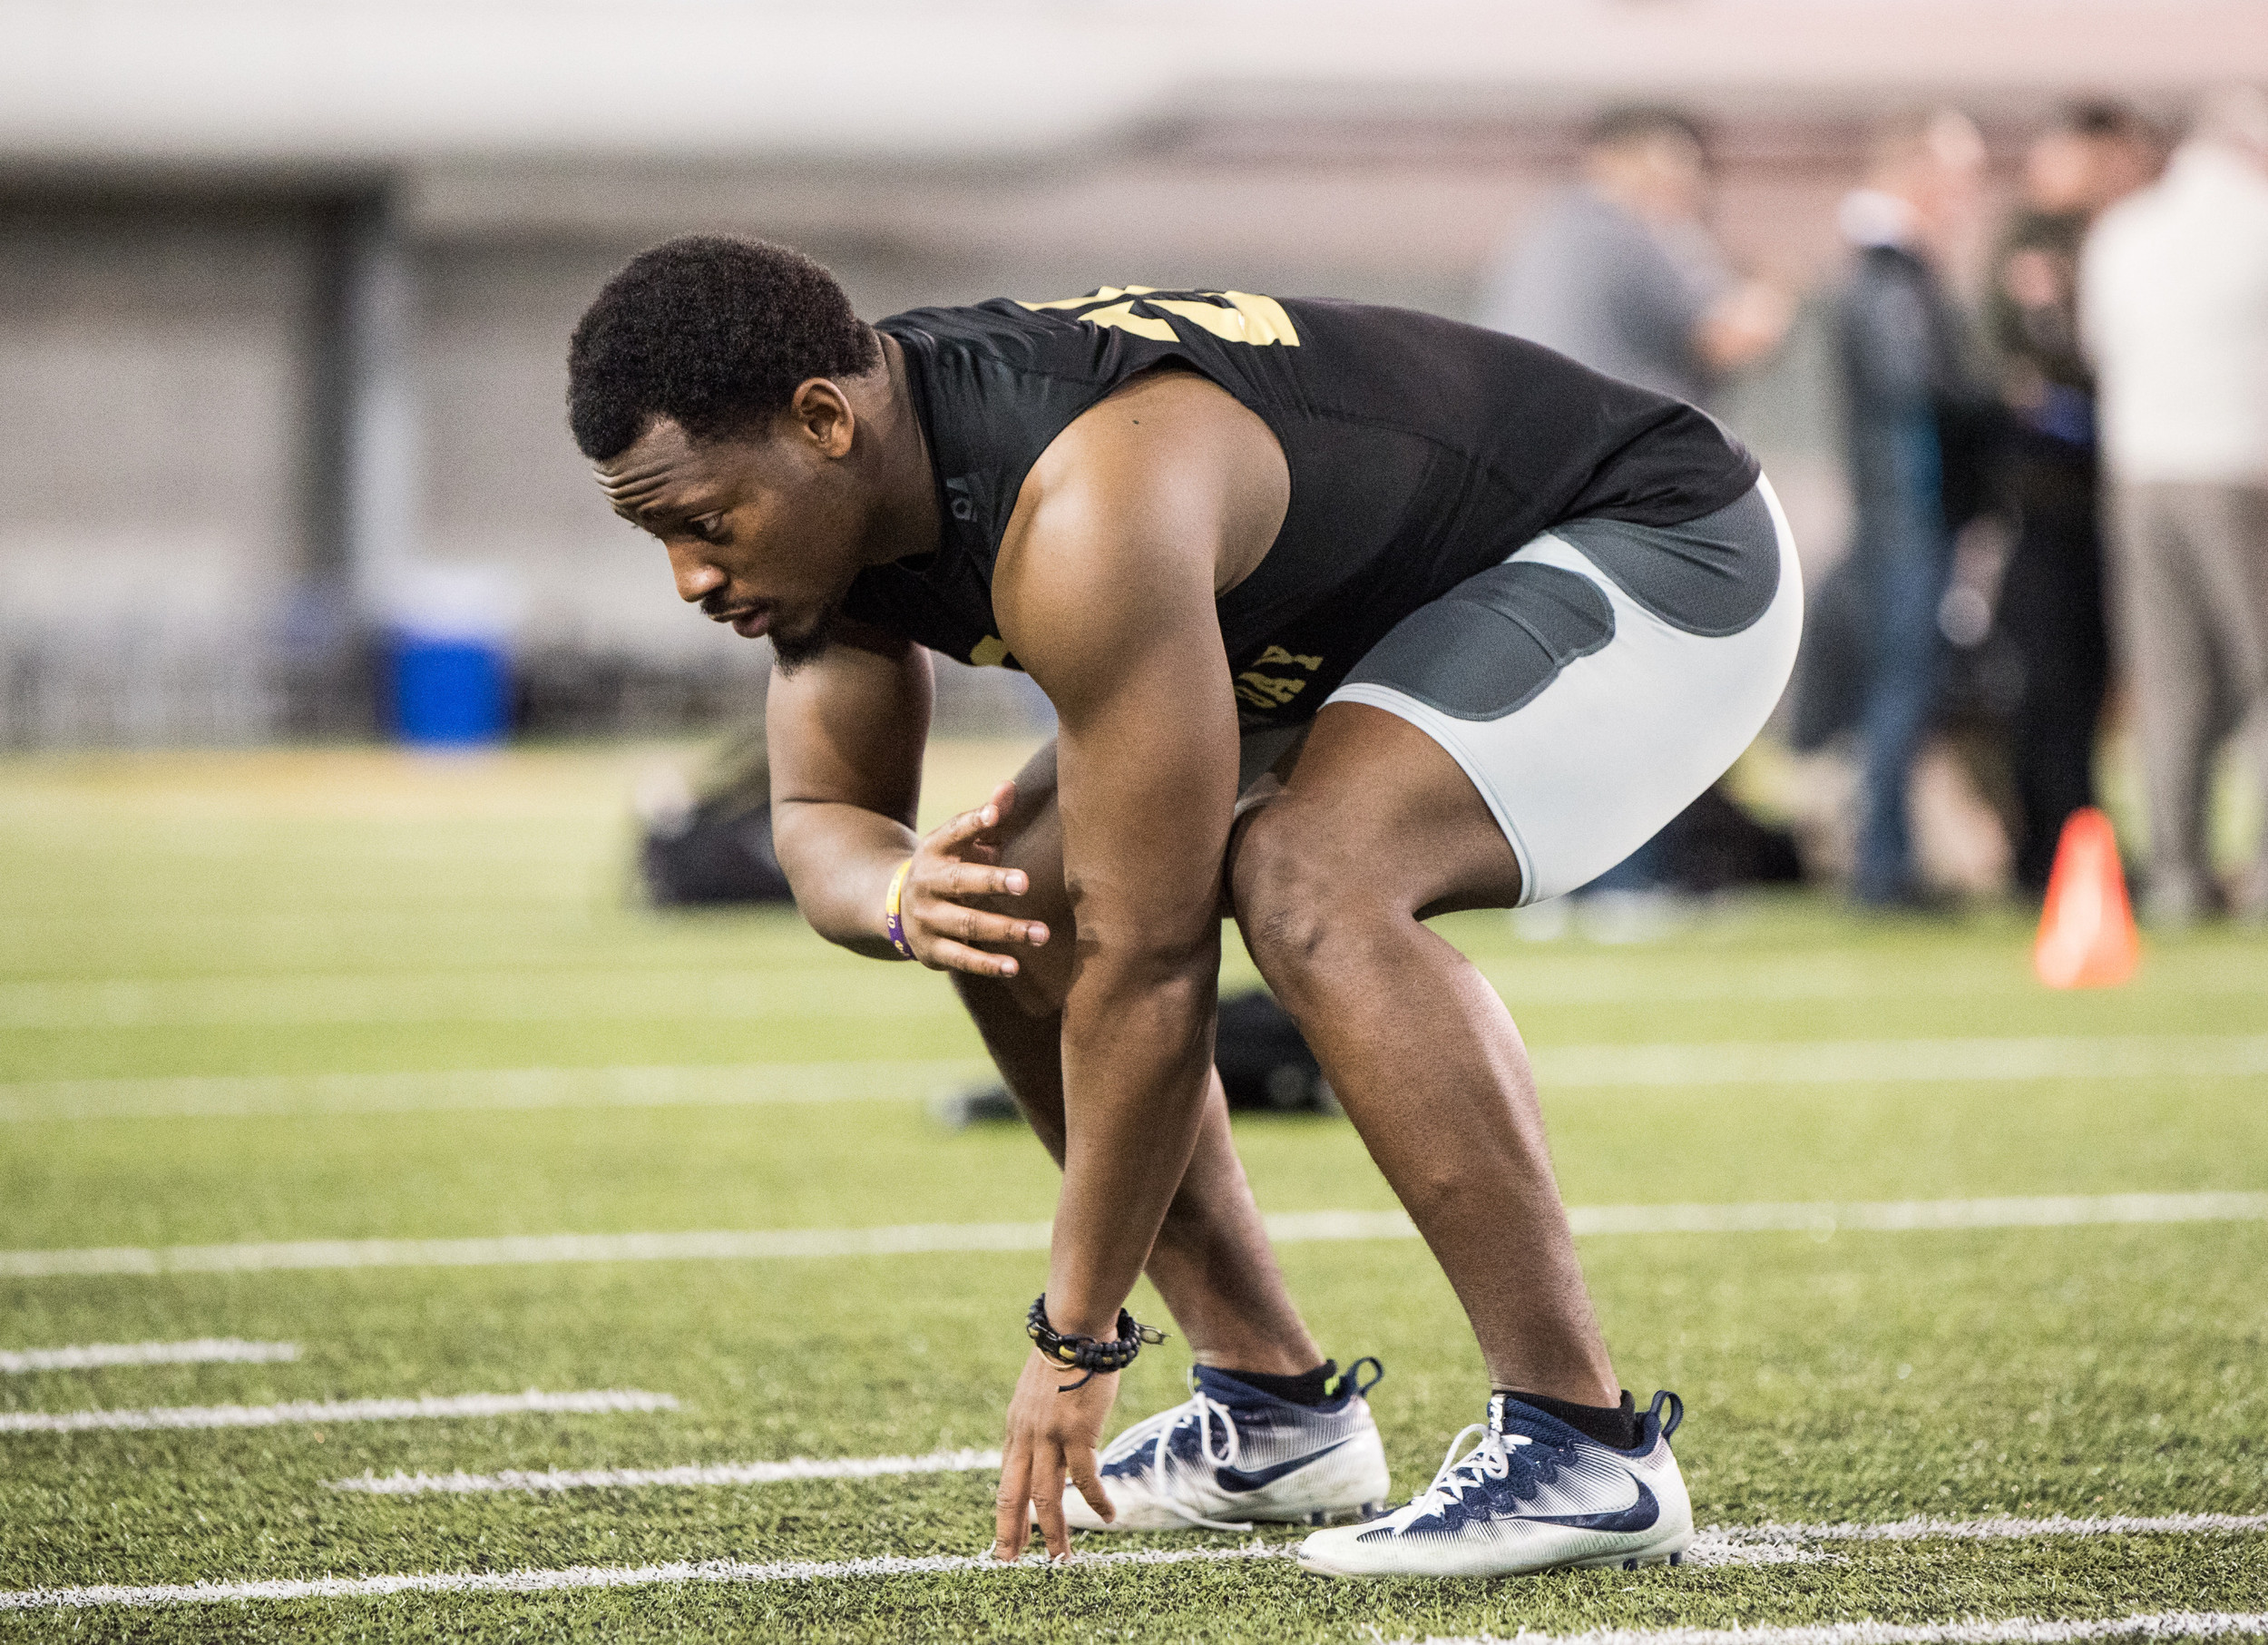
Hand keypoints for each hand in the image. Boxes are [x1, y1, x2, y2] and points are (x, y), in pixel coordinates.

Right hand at [897, 779, 1050, 978]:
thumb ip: (987, 816)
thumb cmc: (949, 866)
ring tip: (1041, 933)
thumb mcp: (961, 841)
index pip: (953, 832)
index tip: (994, 815)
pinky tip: (1013, 966)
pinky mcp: (931, 950)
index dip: (972, 822)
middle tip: (1026, 882)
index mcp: (935, 850)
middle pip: (960, 881)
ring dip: (1004, 929)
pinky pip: (961, 958)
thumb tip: (1009, 786)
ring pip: (966, 924)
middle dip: (992, 881)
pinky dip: (987, 964)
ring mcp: (927, 918)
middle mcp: (927, 883)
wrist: (896, 907)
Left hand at [990, 1347, 1117, 1559]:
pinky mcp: (1078, 1433)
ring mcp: (1049, 1436)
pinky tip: (1110, 1516)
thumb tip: (1050, 1444)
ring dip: (1054, 1532)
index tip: (1005, 1538)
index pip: (1007, 1479)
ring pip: (1046, 1496)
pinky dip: (1097, 1501)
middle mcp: (1026, 1436)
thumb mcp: (1038, 1392)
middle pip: (1014, 1494)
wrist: (1076, 1329)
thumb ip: (1038, 1421)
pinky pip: (1086, 1478)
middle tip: (1009, 1564)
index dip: (1006, 1512)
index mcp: (1016, 1427)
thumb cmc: (1065, 1354)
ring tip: (1061, 1560)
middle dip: (1011, 1533)